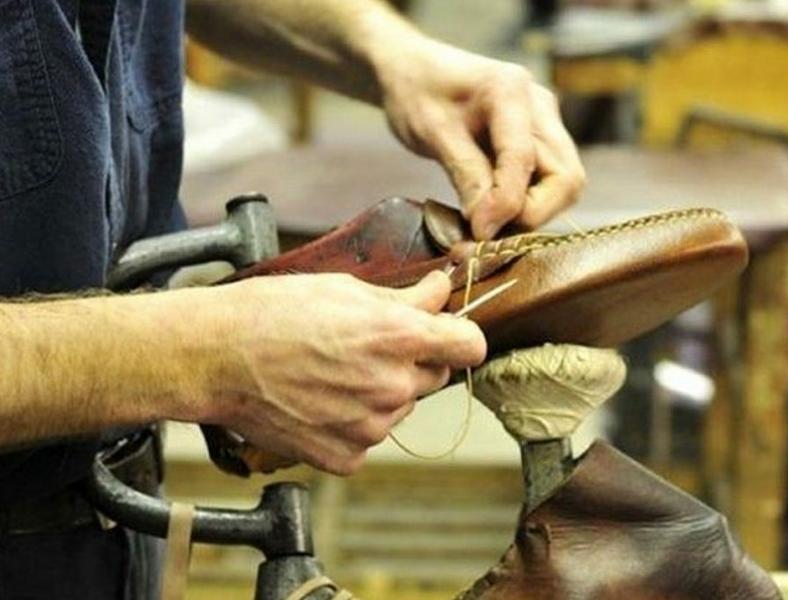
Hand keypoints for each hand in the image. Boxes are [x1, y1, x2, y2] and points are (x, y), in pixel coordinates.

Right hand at [195, 271, 485, 474]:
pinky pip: (368, 438)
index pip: (470, 345)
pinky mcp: (345, 457)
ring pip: (399, 407)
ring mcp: (370, 427)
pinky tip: (318, 400)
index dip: (459, 336)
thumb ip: (405, 296)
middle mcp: (392, 386)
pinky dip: (351, 423)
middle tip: (365, 347)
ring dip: (379, 392)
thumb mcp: (343, 288)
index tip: (446, 333)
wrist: (215, 357)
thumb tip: (440, 289)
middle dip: (412, 360)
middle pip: (434, 376)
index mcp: (398, 338)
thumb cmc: (271, 313)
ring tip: (331, 372)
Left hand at [378, 41, 585, 239]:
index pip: (524, 159)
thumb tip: (488, 228)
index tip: (478, 232)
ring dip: (529, 212)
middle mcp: (540, 107)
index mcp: (510, 91)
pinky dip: (524, 205)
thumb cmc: (417, 94)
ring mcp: (545, 124)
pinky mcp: (540, 140)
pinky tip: (490, 210)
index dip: (505, 204)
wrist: (415, 71)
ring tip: (485, 222)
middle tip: (486, 230)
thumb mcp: (432, 134)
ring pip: (563, 185)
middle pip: (565, 178)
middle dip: (531, 213)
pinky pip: (547, 183)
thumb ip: (466, 176)